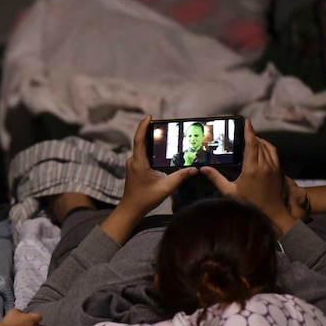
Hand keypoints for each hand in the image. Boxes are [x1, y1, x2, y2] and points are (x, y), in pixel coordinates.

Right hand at [1, 308, 41, 325]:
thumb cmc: (9, 320)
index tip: (30, 316)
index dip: (35, 316)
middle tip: (24, 323)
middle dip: (32, 324)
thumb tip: (22, 314)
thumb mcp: (14, 310)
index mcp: (32, 319)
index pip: (39, 316)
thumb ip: (20, 312)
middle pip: (37, 325)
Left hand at [104, 115, 196, 242]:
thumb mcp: (166, 188)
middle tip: (164, 125)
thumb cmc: (145, 199)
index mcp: (139, 162)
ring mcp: (132, 164)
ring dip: (151, 141)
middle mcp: (133, 161)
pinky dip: (150, 150)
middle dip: (150, 131)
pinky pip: (142, 155)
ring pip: (141, 148)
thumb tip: (194, 168)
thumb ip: (180, 177)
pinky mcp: (134, 168)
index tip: (149, 116)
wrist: (131, 209)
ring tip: (164, 135)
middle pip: (141, 141)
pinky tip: (160, 151)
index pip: (139, 140)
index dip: (143, 126)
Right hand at [200, 119, 295, 232]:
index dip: (249, 131)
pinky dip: (267, 147)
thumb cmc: (250, 204)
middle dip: (252, 135)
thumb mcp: (230, 192)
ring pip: (268, 147)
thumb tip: (203, 169)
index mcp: (252, 168)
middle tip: (244, 132)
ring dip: (260, 141)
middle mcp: (264, 165)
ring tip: (252, 139)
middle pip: (260, 143)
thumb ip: (216, 179)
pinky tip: (262, 149)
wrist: (272, 214)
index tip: (246, 121)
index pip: (251, 144)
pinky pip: (274, 153)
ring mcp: (273, 167)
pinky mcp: (278, 171)